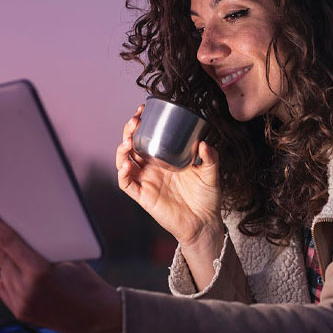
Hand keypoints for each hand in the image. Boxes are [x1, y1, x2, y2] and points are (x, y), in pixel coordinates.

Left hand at [0, 206, 120, 332]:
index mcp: (40, 272)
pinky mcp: (20, 313)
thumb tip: (22, 230)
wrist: (97, 318)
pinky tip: (20, 273)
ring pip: (3, 272)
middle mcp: (26, 289)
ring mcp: (21, 304)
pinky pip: (5, 287)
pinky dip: (9, 276)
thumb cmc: (88, 283)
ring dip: (5, 259)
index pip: (9, 243)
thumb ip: (43, 249)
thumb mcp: (69, 258)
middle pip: (0, 256)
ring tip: (14, 250)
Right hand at [114, 104, 224, 248]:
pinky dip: (122, 173)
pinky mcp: (143, 196)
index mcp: (164, 158)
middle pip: (132, 145)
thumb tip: (203, 143)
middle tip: (135, 120)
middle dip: (129, 131)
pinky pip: (126, 184)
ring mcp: (146, 181)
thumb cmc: (206, 197)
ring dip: (122, 149)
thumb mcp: (211, 173)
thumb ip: (209, 157)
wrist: (204, 223)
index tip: (144, 110)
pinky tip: (127, 165)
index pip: (148, 137)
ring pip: (124, 162)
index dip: (142, 123)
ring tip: (128, 140)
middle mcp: (152, 168)